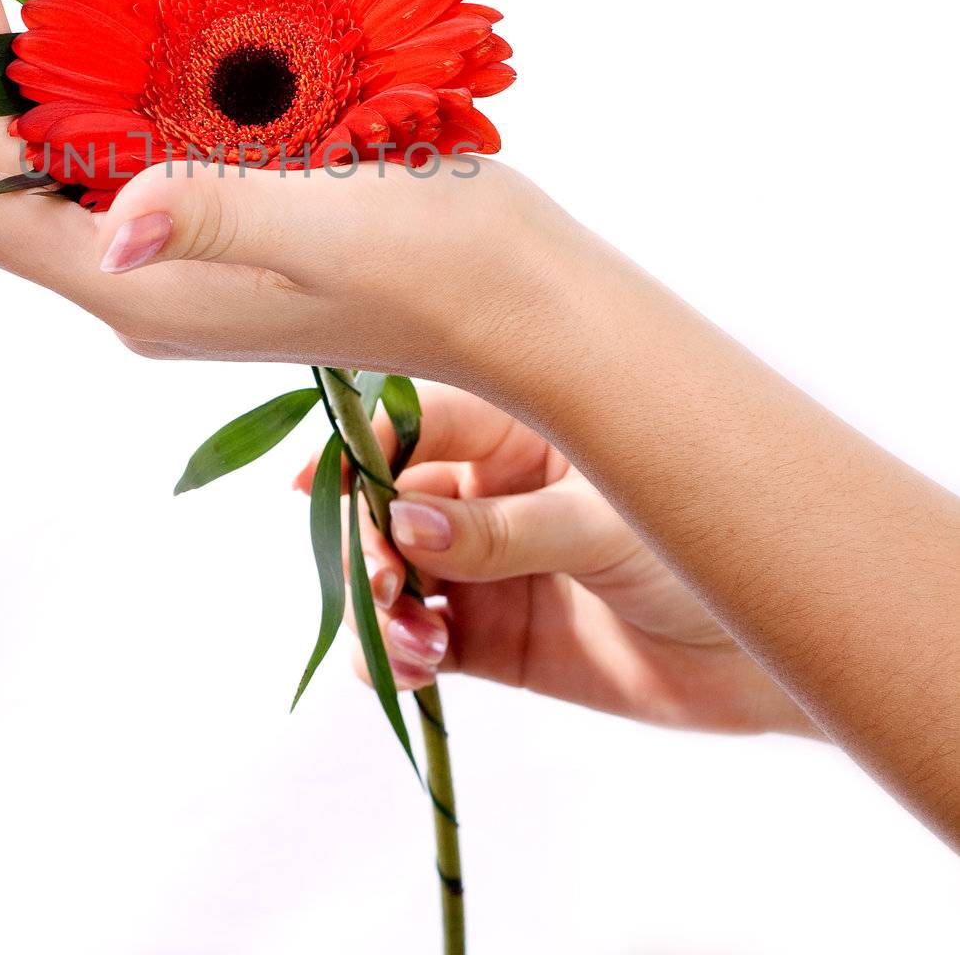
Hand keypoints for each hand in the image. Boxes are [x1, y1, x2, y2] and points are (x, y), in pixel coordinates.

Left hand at [0, 0, 556, 387]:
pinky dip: (86, 70)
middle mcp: (136, 274)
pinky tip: (99, 3)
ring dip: (10, 54)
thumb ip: (224, 216)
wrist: (531, 308)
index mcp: (140, 285)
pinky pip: (112, 142)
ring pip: (47, 150)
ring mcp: (173, 251)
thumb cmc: (452, 272)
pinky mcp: (217, 222)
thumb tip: (118, 223)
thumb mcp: (343, 233)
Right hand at [298, 383, 816, 736]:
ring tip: (410, 642)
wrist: (776, 654)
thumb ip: (504, 529)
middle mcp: (490, 490)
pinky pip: (418, 642)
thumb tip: (405, 521)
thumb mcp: (607, 524)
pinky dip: (396, 657)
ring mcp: (487, 565)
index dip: (360, 446)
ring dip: (377, 605)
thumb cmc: (709, 549)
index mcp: (520, 428)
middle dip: (367, 540)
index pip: (416, 421)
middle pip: (387, 501)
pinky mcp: (493, 638)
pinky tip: (415, 669)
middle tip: (387, 583)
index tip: (314, 483)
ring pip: (393, 574)